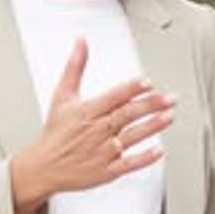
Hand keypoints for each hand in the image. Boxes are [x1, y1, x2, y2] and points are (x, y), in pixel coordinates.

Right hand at [11, 38, 174, 213]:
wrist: (45, 166)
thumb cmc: (56, 131)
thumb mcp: (62, 95)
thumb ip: (75, 67)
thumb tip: (81, 43)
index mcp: (87, 111)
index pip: (113, 97)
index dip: (131, 89)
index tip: (147, 83)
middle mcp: (97, 130)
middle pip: (127, 115)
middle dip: (150, 105)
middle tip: (170, 98)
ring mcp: (103, 151)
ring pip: (132, 137)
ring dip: (152, 126)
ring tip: (170, 116)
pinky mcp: (107, 171)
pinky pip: (128, 164)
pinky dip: (144, 158)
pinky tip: (159, 151)